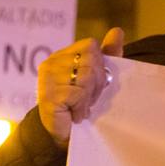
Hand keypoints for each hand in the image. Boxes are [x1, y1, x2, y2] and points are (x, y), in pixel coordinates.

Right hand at [37, 27, 123, 146]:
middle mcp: (50, 64)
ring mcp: (47, 80)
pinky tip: (75, 114)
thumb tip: (117, 30)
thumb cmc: (78, 105)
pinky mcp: (49, 96)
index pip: (90, 46)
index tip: (93, 85)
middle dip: (96, 82)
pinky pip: (79, 94)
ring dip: (89, 96)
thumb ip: (106, 54)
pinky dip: (82, 107)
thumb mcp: (95, 77)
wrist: (62, 135)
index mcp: (61, 56)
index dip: (98, 65)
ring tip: (81, 106)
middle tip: (87, 98)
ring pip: (86, 76)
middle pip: (90, 60)